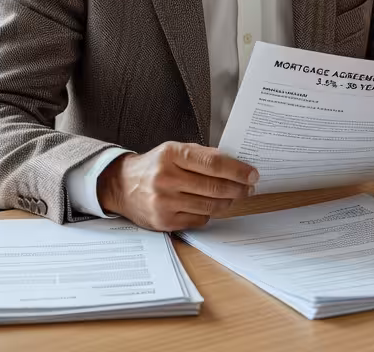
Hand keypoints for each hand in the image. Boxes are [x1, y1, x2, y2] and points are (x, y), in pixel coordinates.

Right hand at [97, 142, 257, 230]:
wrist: (121, 186)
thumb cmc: (154, 166)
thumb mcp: (174, 151)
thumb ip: (202, 155)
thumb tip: (235, 165)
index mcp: (171, 154)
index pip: (213, 164)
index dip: (237, 170)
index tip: (252, 174)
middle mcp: (166, 178)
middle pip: (215, 187)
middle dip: (238, 188)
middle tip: (249, 188)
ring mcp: (164, 202)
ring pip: (210, 206)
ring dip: (227, 202)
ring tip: (233, 197)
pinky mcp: (164, 221)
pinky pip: (199, 219)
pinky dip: (208, 213)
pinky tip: (209, 206)